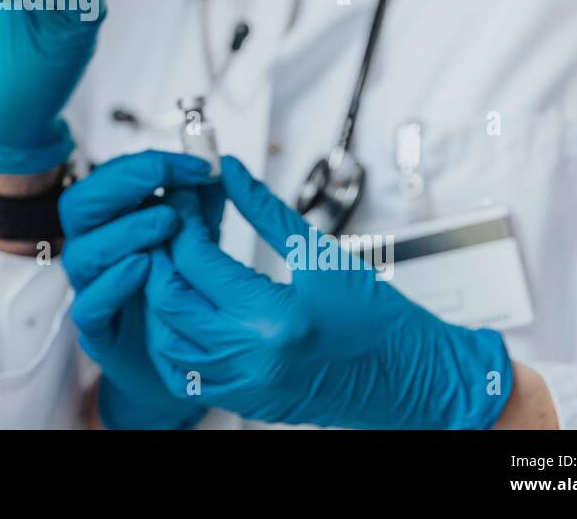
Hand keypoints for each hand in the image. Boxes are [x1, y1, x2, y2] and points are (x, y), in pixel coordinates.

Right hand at [59, 151, 222, 429]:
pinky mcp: (98, 332)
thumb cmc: (181, 297)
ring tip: (167, 221)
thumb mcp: (197, 244)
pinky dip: (113, 283)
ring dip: (124, 231)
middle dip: (123, 184)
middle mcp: (94, 251)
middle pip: (80, 205)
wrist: (177, 365)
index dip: (146, 164)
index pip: (109, 178)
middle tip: (168, 180)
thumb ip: (202, 207)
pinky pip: (89, 306)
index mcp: (111, 223)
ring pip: (83, 253)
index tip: (195, 165)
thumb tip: (224, 166)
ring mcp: (91, 291)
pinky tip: (143, 267)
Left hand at [143, 156, 513, 428]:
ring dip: (160, 299)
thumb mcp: (323, 255)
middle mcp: (251, 358)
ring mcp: (244, 386)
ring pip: (167, 341)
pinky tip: (182, 312)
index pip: (197, 261)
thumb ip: (265, 210)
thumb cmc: (381, 323)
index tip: (185, 196)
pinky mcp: (245, 402)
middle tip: (170, 223)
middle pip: (169, 299)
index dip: (183, 220)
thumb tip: (231, 173)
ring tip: (173, 263)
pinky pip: (185, 376)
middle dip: (160, 254)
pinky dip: (173, 341)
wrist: (416, 381)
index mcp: (273, 319)